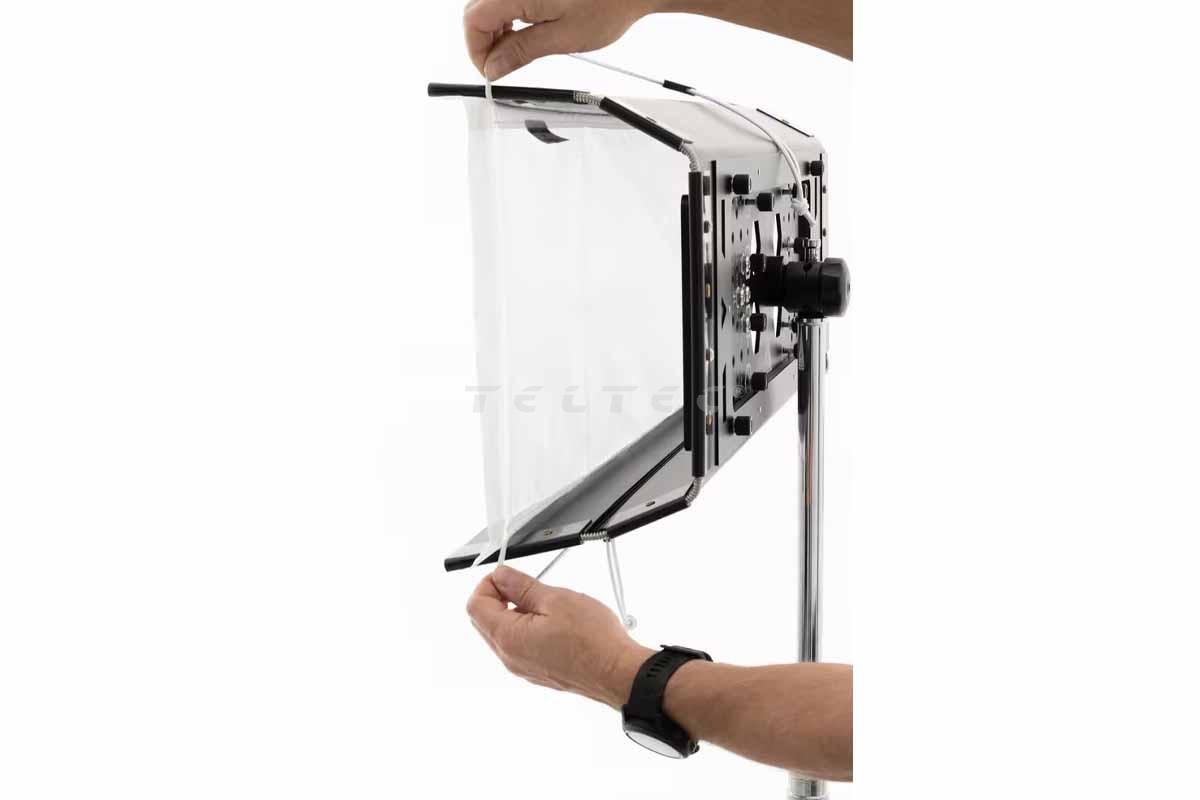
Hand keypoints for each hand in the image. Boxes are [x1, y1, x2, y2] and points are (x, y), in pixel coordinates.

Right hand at [463, 0, 657, 79]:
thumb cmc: (607, 5)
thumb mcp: (563, 37)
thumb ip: (522, 51)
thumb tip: (494, 67)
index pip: (473, 20)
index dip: (476, 50)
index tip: (490, 72)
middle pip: (477, 12)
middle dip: (483, 42)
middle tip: (502, 66)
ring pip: (490, 5)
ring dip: (496, 30)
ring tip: (516, 51)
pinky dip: (509, 17)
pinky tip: (524, 31)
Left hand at [466, 565, 653, 707]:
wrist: (617, 672)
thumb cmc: (592, 640)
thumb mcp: (555, 599)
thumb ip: (521, 586)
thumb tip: (500, 576)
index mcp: (508, 638)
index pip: (475, 605)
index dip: (488, 583)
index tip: (507, 576)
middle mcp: (510, 657)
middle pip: (485, 620)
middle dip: (500, 596)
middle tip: (526, 585)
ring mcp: (523, 668)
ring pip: (504, 632)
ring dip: (516, 612)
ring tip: (545, 603)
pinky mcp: (537, 671)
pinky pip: (520, 645)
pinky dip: (528, 627)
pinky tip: (553, 620)